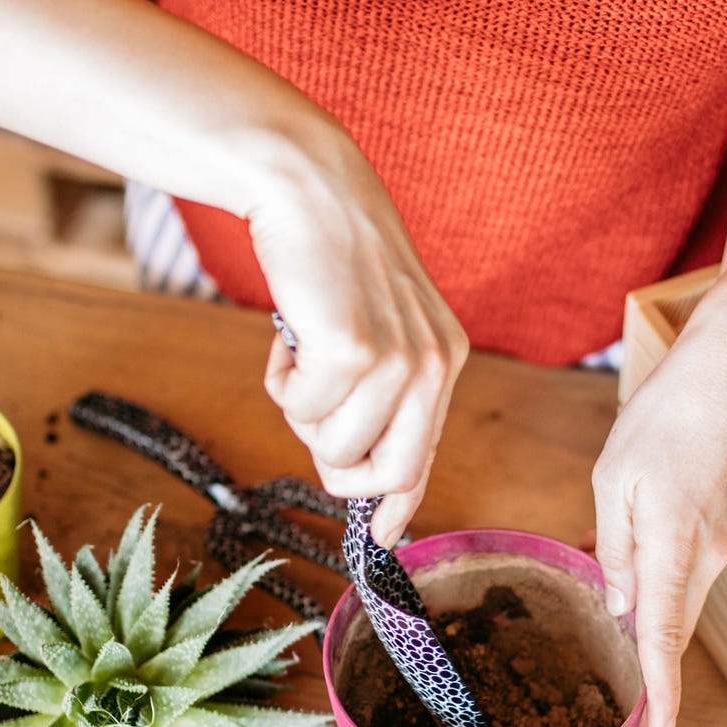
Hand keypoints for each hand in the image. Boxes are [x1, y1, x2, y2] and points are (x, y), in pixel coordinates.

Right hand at [251, 140, 467, 545]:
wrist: (309, 189)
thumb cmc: (331, 259)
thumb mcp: (379, 327)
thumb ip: (382, 393)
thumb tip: (366, 480)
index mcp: (446, 360)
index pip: (427, 456)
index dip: (400, 503)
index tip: (382, 536)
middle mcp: (433, 365)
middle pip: (388, 474)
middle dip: (338, 469)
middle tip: (310, 418)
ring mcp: (396, 360)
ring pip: (335, 449)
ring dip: (300, 413)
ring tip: (300, 355)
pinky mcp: (352, 352)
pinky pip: (301, 413)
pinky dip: (280, 383)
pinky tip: (287, 337)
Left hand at [591, 299, 726, 726]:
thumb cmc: (668, 414)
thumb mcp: (614, 477)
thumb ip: (617, 547)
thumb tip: (623, 604)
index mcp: (675, 545)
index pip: (666, 637)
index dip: (663, 690)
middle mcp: (712, 553)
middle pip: (678, 622)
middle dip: (650, 648)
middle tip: (620, 664)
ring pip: (684, 588)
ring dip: (651, 588)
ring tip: (612, 544)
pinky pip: (695, 559)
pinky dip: (668, 557)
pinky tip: (645, 521)